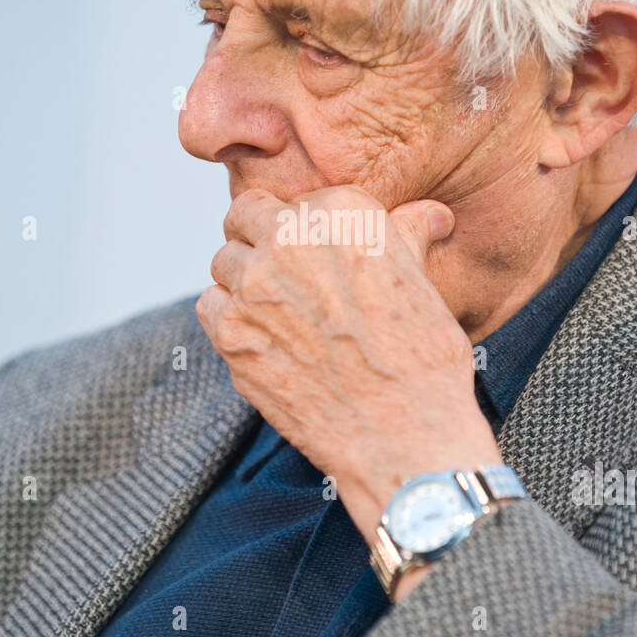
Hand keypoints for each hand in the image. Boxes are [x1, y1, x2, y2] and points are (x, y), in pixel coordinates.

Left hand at [197, 185, 500, 549]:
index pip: (297, 200)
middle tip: (286, 278)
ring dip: (244, 282)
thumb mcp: (424, 283)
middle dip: (261, 240)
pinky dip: (229, 320)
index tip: (318, 257)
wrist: (405, 436)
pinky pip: (210, 306)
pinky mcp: (230, 333)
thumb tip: (426, 214)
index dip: (304, 228)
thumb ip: (407, 235)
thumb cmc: (424, 361)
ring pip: (225, 262)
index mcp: (342, 212)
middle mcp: (290, 237)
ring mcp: (254, 285)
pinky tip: (264, 341)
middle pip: (246, 217)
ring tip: (281, 316)